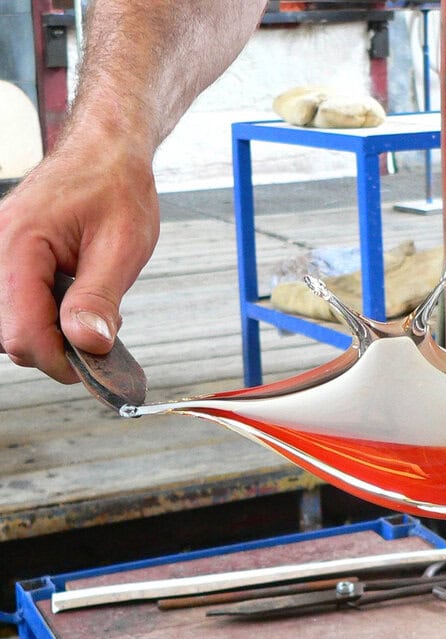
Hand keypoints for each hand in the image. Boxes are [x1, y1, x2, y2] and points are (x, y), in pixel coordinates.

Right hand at [0, 135, 159, 382]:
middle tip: (99, 333)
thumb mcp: (121, 247)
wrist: (108, 151)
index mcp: (18, 245)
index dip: (58, 360)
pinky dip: (47, 316)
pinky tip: (76, 302)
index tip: (94, 367)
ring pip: (10, 325)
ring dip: (52, 333)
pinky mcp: (9, 259)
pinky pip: (17, 305)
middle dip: (56, 348)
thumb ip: (99, 298)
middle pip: (10, 335)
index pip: (20, 332)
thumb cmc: (116, 188)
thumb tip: (87, 344)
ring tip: (90, 311)